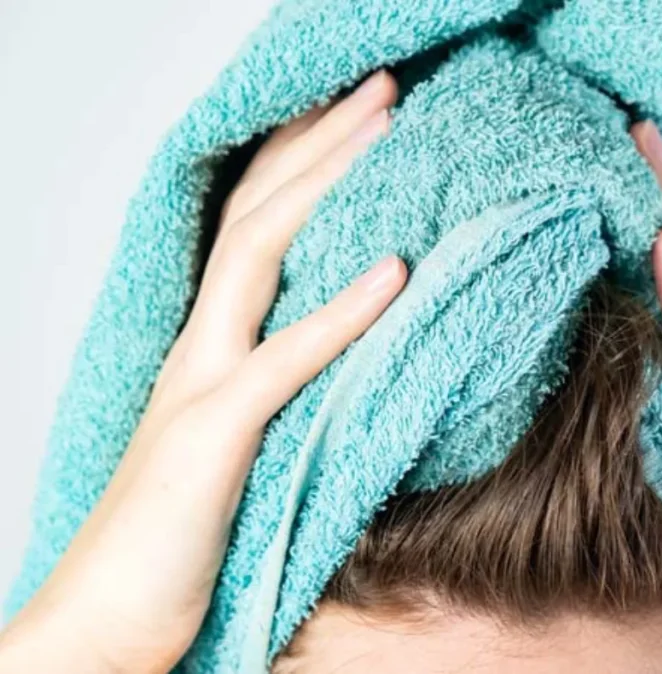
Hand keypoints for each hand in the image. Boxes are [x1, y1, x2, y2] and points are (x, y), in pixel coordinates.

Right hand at [0, 71, 405, 673]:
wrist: (105, 619)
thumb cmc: (176, 537)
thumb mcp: (238, 444)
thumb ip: (280, 388)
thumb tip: (351, 353)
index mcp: (207, 344)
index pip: (252, 225)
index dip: (299, 163)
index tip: (353, 116)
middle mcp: (198, 345)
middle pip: (257, 212)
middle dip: (318, 139)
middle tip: (382, 85)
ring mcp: (200, 384)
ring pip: (259, 254)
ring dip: (327, 181)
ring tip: (388, 125)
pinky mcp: (213, 437)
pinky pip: (284, 359)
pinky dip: (341, 311)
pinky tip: (396, 269)